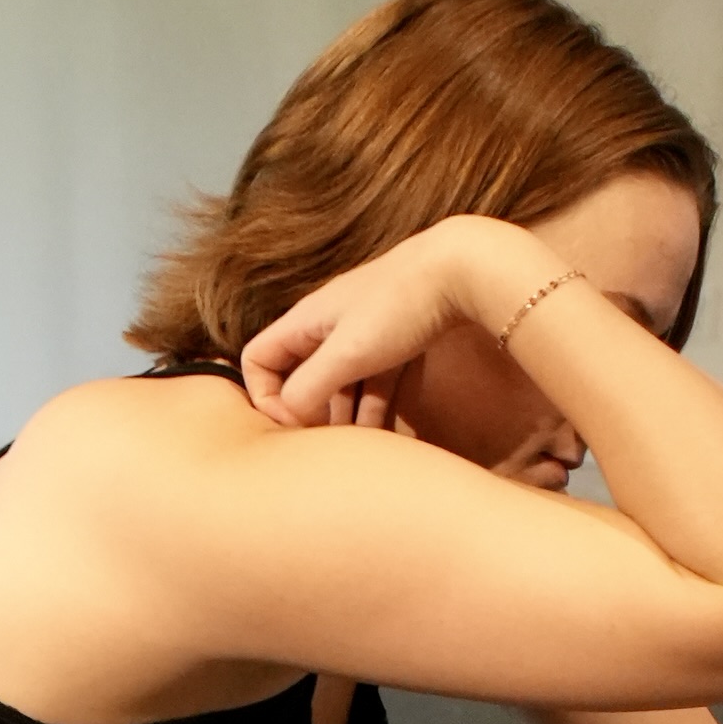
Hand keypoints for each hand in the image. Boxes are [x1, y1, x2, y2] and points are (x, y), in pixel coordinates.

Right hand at [238, 223, 486, 428]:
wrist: (464, 270)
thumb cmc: (400, 305)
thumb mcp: (347, 353)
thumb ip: (308, 388)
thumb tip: (287, 418)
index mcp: (305, 321)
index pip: (258, 359)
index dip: (264, 396)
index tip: (292, 424)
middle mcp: (328, 325)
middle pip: (299, 377)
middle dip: (308, 415)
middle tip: (325, 448)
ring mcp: (362, 333)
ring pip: (339, 385)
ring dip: (345, 420)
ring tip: (358, 453)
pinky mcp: (395, 342)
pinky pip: (373, 383)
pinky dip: (373, 410)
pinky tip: (385, 438)